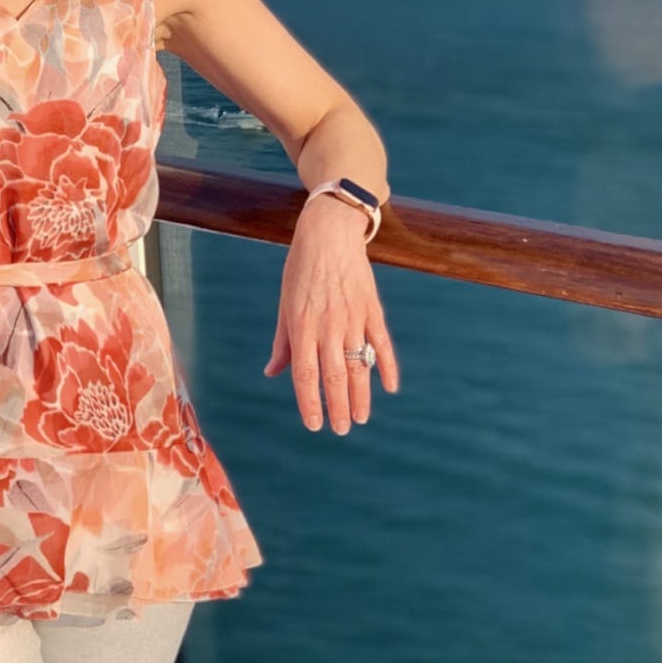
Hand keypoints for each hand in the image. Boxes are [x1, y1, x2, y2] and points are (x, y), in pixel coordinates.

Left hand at [263, 196, 400, 433]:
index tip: (315, 425)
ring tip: (360, 418)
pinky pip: (382, 344)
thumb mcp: (284, 305)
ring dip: (361, 396)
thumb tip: (272, 373)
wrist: (329, 232)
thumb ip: (282, 343)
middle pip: (335, 376)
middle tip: (340, 430)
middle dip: (338, 407)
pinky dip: (388, 366)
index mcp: (302, 327)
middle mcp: (328, 326)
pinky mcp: (372, 308)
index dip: (310, 402)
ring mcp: (353, 318)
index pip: (305, 374)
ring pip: (360, 366)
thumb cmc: (300, 270)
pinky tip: (389, 387)